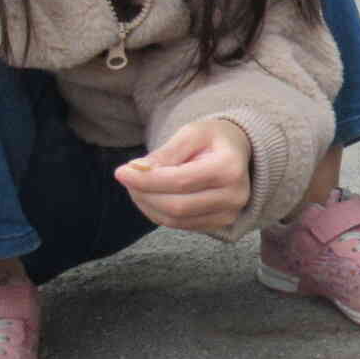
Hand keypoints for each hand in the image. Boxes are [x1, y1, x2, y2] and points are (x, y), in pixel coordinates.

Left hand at [114, 118, 253, 232]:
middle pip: (177, 205)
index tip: (121, 172)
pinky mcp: (219, 224)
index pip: (181, 181)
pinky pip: (180, 225)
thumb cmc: (213, 139)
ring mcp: (229, 214)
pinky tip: (150, 196)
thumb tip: (138, 170)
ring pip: (176, 219)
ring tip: (136, 186)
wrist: (238, 153)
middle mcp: (235, 196)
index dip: (147, 180)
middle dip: (144, 194)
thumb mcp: (191, 133)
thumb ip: (167, 152)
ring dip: (148, 205)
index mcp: (230, 168)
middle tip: (127, 178)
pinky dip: (158, 213)